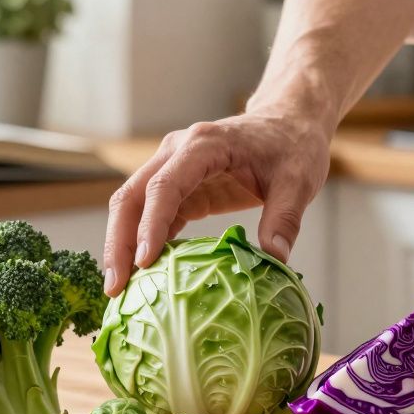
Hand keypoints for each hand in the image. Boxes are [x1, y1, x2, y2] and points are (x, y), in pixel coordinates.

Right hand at [102, 112, 331, 295]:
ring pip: (130, 207)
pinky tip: (139, 278)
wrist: (288, 123)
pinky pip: (150, 216)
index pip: (164, 186)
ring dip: (120, 246)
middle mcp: (176, 152)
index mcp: (203, 145)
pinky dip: (141, 244)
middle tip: (115, 287)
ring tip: (117, 289)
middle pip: (131, 196)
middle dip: (118, 242)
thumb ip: (285, 219)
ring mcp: (172, 168)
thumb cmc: (292, 146)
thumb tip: (275, 259)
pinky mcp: (178, 188)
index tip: (144, 262)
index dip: (151, 224)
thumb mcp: (298, 181)